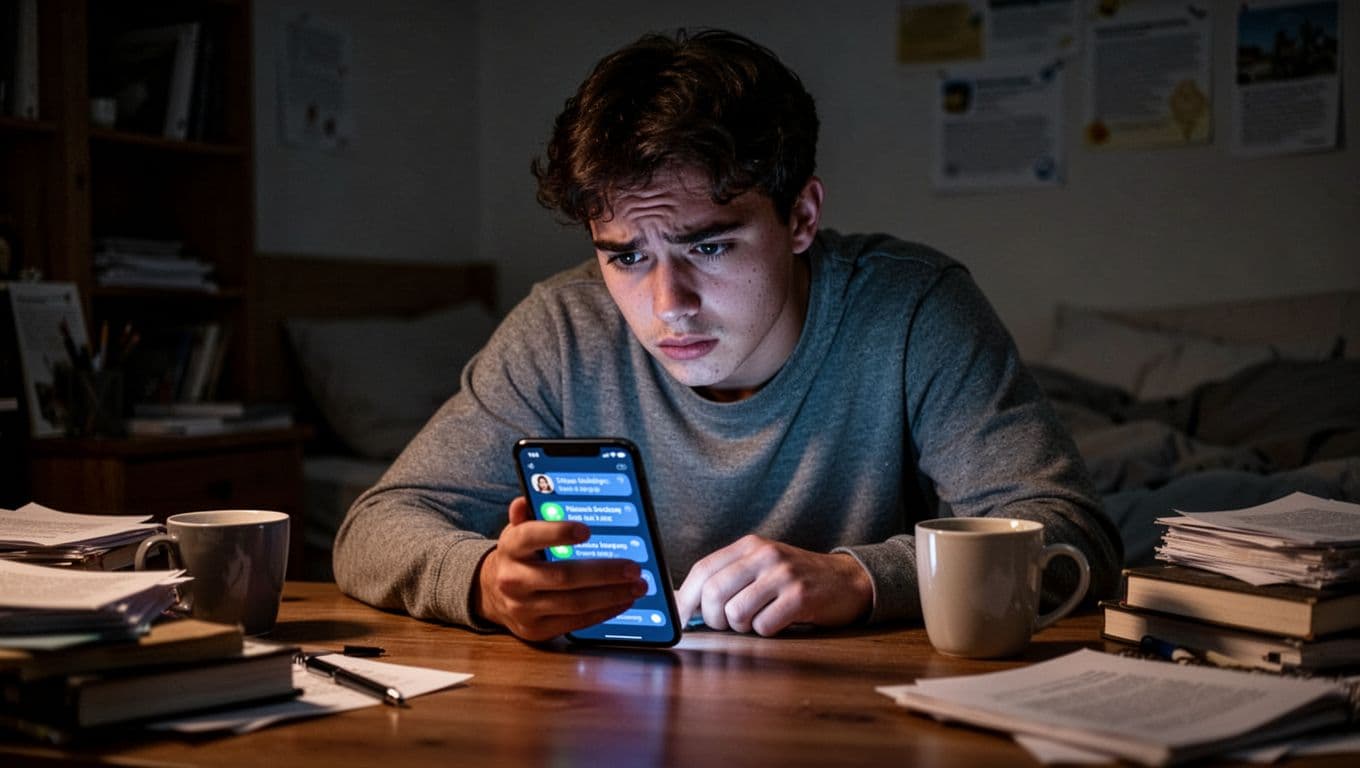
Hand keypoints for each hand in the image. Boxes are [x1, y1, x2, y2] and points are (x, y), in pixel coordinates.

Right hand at [474, 497, 646, 641]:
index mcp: (510, 548)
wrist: (491, 594)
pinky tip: (623, 601)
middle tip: (633, 567)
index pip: (530, 537)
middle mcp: (513, 579)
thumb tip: (526, 500)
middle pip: (563, 576)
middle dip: (604, 572)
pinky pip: (576, 622)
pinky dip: (603, 612)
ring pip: (574, 603)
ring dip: (611, 595)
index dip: (557, 533)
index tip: (586, 530)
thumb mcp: (517, 532)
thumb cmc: (518, 556)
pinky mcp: (537, 629)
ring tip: (637, 586)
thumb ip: (526, 516)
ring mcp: (524, 608)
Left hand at [675, 535, 872, 635]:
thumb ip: (726, 579)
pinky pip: (763, 625)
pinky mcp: (801, 597)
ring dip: (741, 627)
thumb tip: (684, 604)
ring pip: (735, 612)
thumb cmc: (795, 579)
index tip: (680, 620)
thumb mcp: (761, 567)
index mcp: (749, 545)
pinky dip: (765, 631)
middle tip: (728, 624)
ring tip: (757, 620)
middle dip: (713, 619)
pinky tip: (778, 621)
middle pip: (713, 593)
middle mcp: (764, 555)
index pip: (702, 570)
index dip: (686, 598)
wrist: (847, 581)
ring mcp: (783, 574)